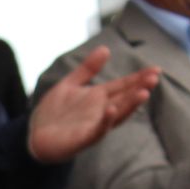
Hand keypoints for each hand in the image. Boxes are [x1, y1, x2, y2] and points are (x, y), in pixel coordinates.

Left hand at [26, 45, 158, 163]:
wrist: (34, 136)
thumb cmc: (54, 112)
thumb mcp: (70, 84)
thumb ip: (87, 69)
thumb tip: (105, 48)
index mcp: (99, 98)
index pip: (123, 86)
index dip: (139, 78)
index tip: (155, 69)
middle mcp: (100, 112)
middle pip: (124, 99)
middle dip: (139, 89)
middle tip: (154, 78)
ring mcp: (93, 125)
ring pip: (116, 115)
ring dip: (129, 105)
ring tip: (143, 93)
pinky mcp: (81, 139)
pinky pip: (96, 131)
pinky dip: (104, 122)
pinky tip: (111, 110)